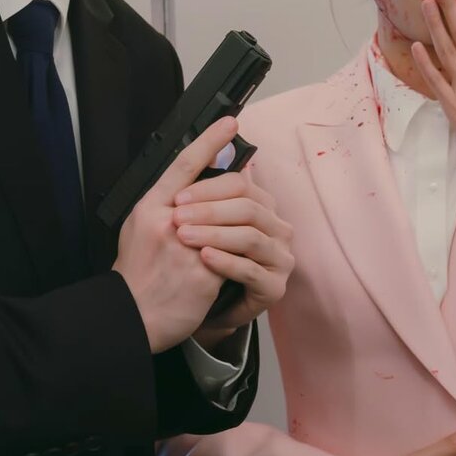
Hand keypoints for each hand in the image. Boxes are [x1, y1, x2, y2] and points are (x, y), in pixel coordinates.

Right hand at [114, 117, 245, 353]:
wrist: (131, 315)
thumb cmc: (137, 272)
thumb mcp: (141, 226)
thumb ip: (167, 202)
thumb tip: (195, 181)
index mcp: (150, 207)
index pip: (183, 165)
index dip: (208, 141)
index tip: (228, 123)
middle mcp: (168, 221)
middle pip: (214, 193)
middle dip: (235, 186)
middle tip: (252, 166)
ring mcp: (187, 246)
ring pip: (228, 225)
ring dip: (235, 227)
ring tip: (245, 225)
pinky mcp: (205, 272)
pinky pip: (232, 256)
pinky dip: (233, 259)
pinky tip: (234, 262)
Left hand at [173, 168, 293, 333]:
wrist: (188, 308)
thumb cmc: (193, 261)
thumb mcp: (195, 221)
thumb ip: (205, 188)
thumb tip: (212, 147)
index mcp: (260, 206)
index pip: (242, 185)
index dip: (209, 188)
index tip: (177, 197)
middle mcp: (276, 228)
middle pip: (249, 207)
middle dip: (210, 210)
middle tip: (176, 218)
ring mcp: (280, 257)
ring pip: (250, 236)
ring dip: (214, 233)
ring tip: (184, 236)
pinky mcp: (274, 286)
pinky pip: (251, 269)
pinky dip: (225, 261)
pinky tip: (203, 257)